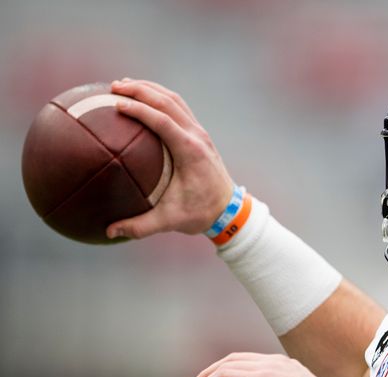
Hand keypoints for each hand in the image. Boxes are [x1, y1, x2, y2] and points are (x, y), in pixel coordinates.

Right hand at [107, 78, 235, 239]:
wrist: (230, 211)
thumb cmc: (201, 214)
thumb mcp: (171, 222)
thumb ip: (140, 227)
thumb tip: (109, 232)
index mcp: (190, 152)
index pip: (164, 121)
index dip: (140, 109)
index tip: (116, 104)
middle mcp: (197, 136)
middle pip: (168, 102)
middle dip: (140, 90)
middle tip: (112, 87)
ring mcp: (200, 133)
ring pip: (174, 100)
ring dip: (149, 89)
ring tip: (122, 85)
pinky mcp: (199, 134)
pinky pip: (178, 108)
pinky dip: (158, 98)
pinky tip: (140, 99)